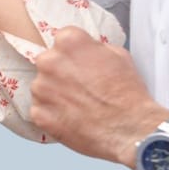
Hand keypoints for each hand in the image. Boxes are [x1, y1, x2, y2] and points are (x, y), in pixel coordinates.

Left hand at [31, 27, 168, 166]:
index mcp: (69, 42)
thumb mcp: (119, 55)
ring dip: (54, 93)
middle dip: (61, 72)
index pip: (63, 39)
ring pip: (42, 86)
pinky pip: (40, 110)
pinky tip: (71, 118)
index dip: (74, 53)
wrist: (130, 130)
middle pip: (49, 62)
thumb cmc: (128, 94)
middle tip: (79, 86)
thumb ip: (94, 48)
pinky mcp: (39, 114)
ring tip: (77, 105)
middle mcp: (50, 61)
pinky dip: (52, 114)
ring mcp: (41, 88)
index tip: (81, 63)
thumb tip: (86, 51)